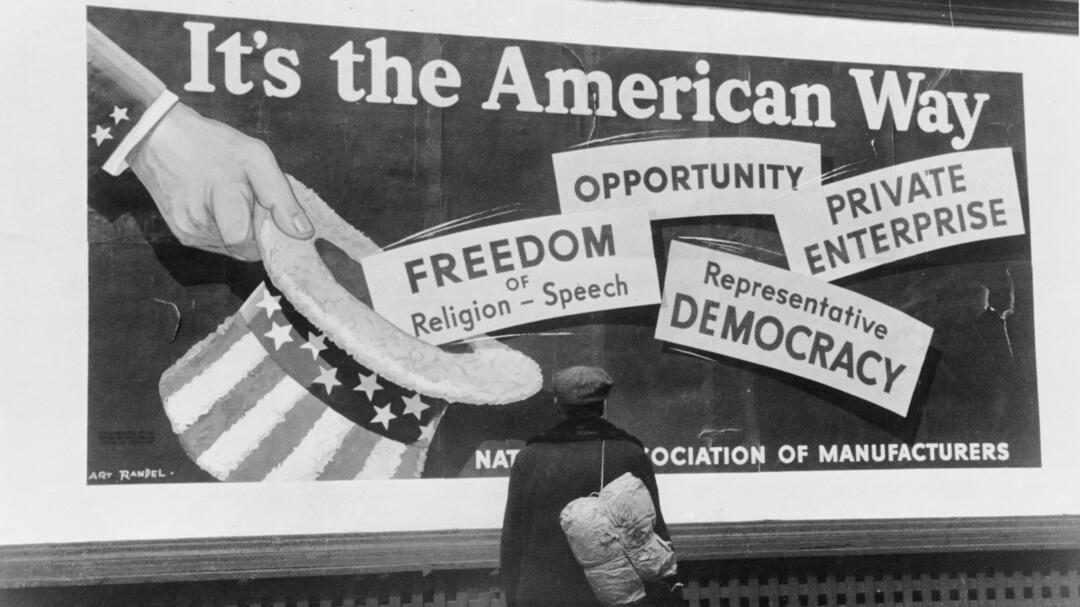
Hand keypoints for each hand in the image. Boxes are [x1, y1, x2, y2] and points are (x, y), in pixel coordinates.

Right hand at [129, 103, 313, 259]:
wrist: (159, 138)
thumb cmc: (211, 144)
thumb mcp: (256, 157)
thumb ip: (282, 198)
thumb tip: (304, 234)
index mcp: (221, 199)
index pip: (247, 243)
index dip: (267, 238)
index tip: (273, 221)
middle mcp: (199, 223)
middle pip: (245, 249)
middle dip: (258, 232)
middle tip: (253, 203)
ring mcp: (188, 233)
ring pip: (232, 249)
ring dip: (242, 231)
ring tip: (234, 200)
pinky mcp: (182, 236)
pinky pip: (218, 245)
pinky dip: (227, 230)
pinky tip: (222, 206)